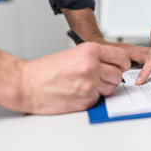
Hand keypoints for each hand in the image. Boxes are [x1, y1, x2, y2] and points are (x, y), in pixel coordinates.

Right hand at [0, 43, 129, 114]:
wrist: (27, 84)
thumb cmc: (47, 69)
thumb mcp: (74, 53)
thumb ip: (96, 57)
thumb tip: (114, 63)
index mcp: (90, 51)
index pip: (121, 57)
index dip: (122, 63)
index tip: (121, 65)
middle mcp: (92, 66)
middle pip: (118, 74)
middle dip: (112, 76)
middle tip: (101, 76)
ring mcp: (90, 84)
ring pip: (112, 87)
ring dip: (104, 87)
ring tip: (87, 83)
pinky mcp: (86, 99)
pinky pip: (99, 98)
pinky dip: (92, 96)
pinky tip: (79, 91)